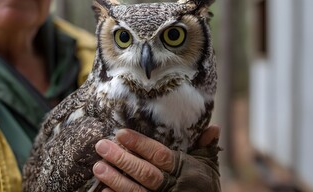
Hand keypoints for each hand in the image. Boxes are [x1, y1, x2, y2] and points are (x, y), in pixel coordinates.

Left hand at [93, 125, 219, 191]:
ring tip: (98, 166)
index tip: (121, 133)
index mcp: (184, 170)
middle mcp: (172, 186)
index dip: (140, 144)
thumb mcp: (209, 165)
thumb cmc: (205, 186)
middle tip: (102, 146)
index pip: (160, 155)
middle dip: (122, 159)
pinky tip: (103, 191)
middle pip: (145, 173)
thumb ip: (207, 146)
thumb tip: (214, 126)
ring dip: (116, 179)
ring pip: (137, 191)